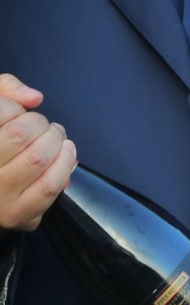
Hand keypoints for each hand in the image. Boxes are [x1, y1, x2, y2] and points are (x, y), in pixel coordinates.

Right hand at [0, 74, 75, 231]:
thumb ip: (6, 90)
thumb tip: (34, 97)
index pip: (1, 112)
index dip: (14, 108)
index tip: (17, 113)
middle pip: (21, 133)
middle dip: (40, 123)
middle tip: (42, 126)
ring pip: (38, 158)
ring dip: (57, 141)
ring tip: (56, 137)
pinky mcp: (16, 214)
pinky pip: (50, 186)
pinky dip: (66, 164)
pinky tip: (67, 153)